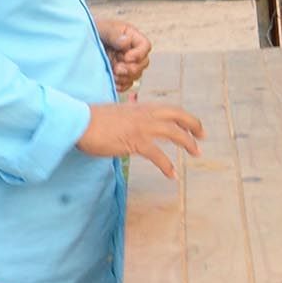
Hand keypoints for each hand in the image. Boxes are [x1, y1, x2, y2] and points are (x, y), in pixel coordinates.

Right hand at [78, 103, 204, 179]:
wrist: (78, 122)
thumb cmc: (93, 120)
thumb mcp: (117, 113)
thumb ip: (130, 116)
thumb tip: (135, 119)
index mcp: (141, 107)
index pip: (170, 109)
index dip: (185, 116)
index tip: (193, 124)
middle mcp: (146, 114)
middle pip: (179, 116)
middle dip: (194, 125)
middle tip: (203, 136)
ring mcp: (142, 127)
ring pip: (175, 133)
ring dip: (188, 143)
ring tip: (197, 153)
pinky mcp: (135, 141)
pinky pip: (158, 155)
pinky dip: (167, 165)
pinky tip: (172, 175)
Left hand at [95, 18, 151, 92]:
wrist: (80, 41)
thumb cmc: (93, 31)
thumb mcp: (103, 28)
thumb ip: (114, 34)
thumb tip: (125, 42)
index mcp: (132, 38)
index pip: (145, 46)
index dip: (139, 54)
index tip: (126, 57)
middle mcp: (132, 52)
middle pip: (143, 63)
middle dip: (131, 68)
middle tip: (117, 68)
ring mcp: (126, 64)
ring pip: (136, 75)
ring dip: (125, 77)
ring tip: (112, 73)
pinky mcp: (119, 75)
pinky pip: (126, 84)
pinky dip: (120, 85)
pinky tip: (112, 80)